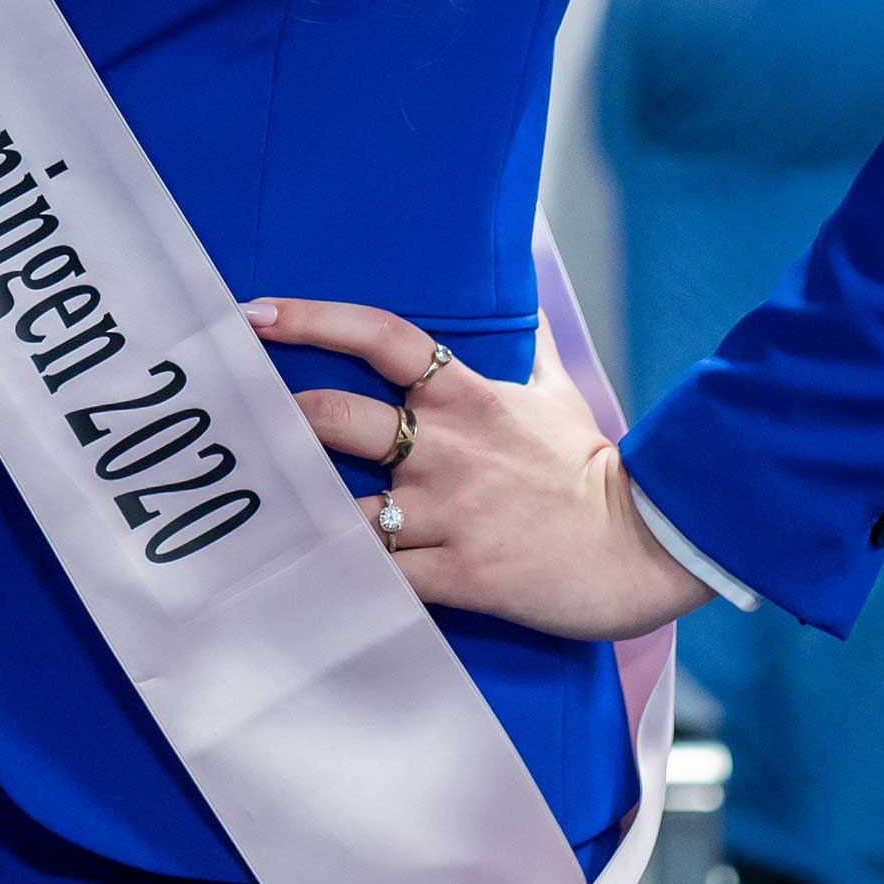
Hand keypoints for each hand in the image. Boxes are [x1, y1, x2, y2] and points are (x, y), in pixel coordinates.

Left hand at [245, 296, 708, 643]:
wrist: (650, 540)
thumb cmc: (597, 470)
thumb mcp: (560, 394)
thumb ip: (528, 353)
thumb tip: (529, 303)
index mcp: (466, 396)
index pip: (379, 335)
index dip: (312, 319)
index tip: (253, 314)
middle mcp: (446, 447)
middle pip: (332, 418)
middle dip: (277, 422)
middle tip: (234, 429)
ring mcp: (448, 512)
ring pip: (339, 507)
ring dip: (296, 510)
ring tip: (250, 516)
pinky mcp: (458, 573)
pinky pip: (379, 576)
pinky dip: (341, 578)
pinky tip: (304, 580)